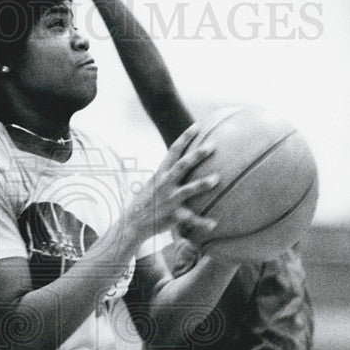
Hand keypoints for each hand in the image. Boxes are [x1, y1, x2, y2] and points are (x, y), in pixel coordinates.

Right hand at [126, 123, 220, 244]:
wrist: (132, 223)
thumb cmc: (147, 202)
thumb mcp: (154, 183)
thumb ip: (168, 173)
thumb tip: (183, 162)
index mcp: (161, 174)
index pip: (173, 151)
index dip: (185, 137)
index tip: (197, 125)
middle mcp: (165, 184)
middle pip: (182, 166)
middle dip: (197, 155)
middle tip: (212, 145)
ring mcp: (169, 200)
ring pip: (188, 190)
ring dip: (202, 184)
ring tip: (217, 178)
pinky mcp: (173, 216)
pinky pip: (190, 219)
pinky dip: (202, 222)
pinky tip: (214, 224)